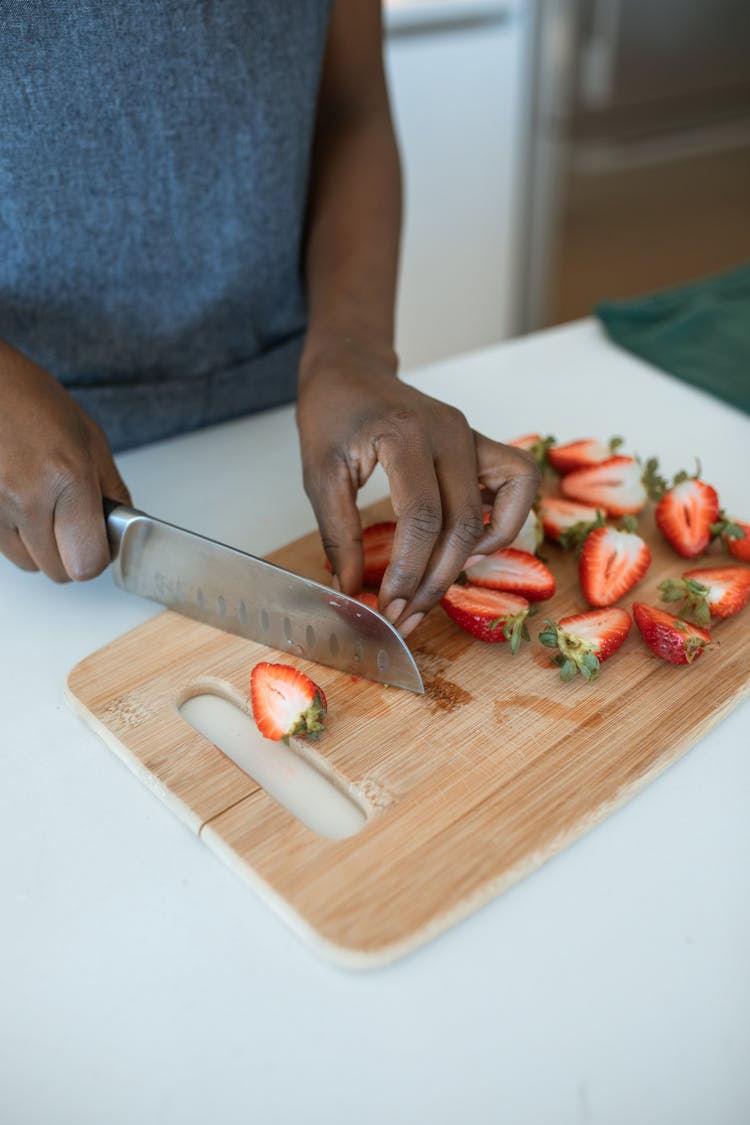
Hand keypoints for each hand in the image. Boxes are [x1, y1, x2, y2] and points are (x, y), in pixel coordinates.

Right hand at [0, 341, 130, 580]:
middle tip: (72, 522)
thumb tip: (122, 531)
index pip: (87, 562)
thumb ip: (111, 491)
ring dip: (40, 546)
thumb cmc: (31, 400)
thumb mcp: (90, 438)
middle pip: (58, 572)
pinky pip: (3, 548)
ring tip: (41, 504)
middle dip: (70, 554)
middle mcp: (26, 498)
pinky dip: (15, 535)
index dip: (97, 557)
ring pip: (28, 564)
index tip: (99, 541)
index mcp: (66, 477)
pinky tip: (18, 500)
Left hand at [296, 338, 539, 634]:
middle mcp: (451, 432)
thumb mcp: (319, 474)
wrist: (351, 369)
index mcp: (406, 434)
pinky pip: (518, 483)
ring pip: (506, 505)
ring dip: (479, 555)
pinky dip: (504, 520)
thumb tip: (353, 591)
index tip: (386, 605)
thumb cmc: (332, 413)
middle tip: (406, 614)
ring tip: (441, 579)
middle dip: (436, 580)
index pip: (422, 518)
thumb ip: (338, 534)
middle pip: (464, 524)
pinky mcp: (480, 445)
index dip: (408, 572)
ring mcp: (472, 436)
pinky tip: (468, 544)